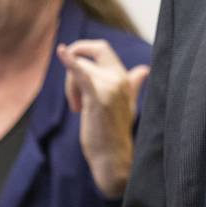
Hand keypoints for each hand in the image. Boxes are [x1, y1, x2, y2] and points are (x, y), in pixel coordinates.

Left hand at [56, 40, 149, 198]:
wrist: (113, 158)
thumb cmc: (115, 133)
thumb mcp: (127, 104)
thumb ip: (134, 84)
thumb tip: (144, 70)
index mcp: (125, 78)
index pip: (102, 49)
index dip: (84, 50)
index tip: (73, 61)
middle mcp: (119, 78)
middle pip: (89, 57)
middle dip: (74, 68)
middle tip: (73, 93)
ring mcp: (109, 86)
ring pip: (79, 69)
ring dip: (70, 87)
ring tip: (77, 108)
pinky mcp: (97, 97)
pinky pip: (81, 73)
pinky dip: (69, 61)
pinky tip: (61, 51)